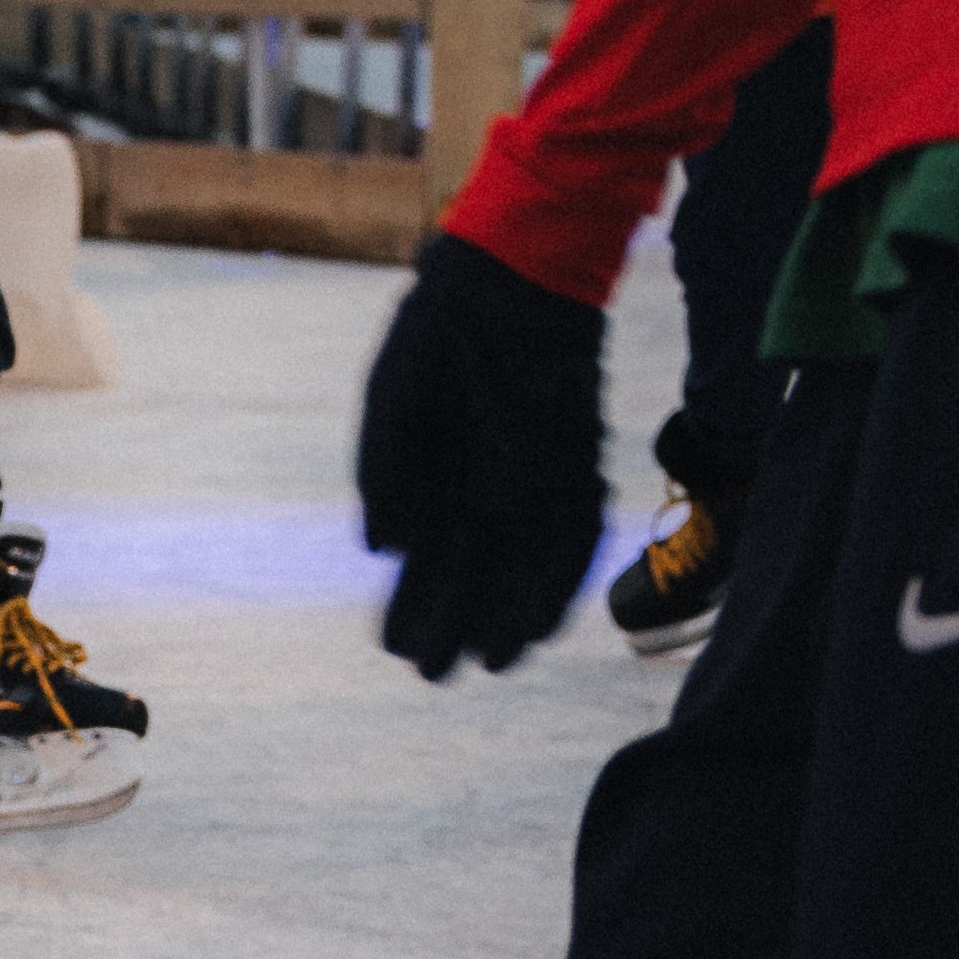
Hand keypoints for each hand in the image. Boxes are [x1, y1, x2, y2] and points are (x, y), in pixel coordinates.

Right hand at [356, 232, 608, 676]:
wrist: (505, 287)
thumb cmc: (436, 340)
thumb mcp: (392, 407)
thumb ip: (383, 475)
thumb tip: (382, 548)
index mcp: (435, 481)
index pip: (427, 562)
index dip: (414, 606)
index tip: (396, 646)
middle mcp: (486, 493)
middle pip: (472, 578)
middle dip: (451, 626)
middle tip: (431, 671)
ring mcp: (534, 488)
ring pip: (521, 573)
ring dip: (504, 621)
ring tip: (484, 661)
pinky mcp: (577, 475)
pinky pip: (571, 548)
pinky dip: (552, 591)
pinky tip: (529, 629)